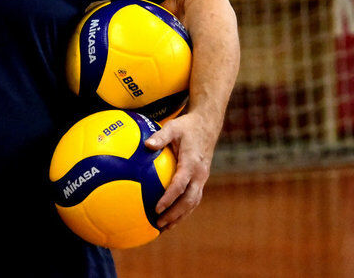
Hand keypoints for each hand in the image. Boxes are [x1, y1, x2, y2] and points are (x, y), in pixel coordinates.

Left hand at [143, 111, 218, 231]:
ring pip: (193, 203)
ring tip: (164, 227)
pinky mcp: (200, 180)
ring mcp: (202, 178)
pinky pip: (193, 198)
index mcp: (192, 163)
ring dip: (180, 216)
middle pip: (189, 200)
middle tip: (159, 223)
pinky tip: (171, 215)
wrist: (207, 126)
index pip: (180, 185)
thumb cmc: (186, 126)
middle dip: (175, 214)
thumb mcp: (173, 127)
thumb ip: (160, 136)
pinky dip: (183, 209)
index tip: (157, 208)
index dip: (169, 198)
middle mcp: (199, 174)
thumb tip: (147, 144)